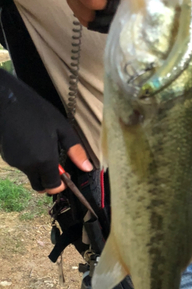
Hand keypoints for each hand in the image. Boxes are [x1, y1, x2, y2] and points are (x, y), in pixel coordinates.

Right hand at [0, 69, 92, 194]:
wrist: (8, 101)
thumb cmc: (38, 112)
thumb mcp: (62, 128)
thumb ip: (75, 150)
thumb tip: (87, 167)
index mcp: (44, 160)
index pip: (52, 187)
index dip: (60, 186)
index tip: (65, 177)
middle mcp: (29, 166)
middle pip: (40, 185)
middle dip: (49, 182)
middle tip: (56, 168)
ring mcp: (16, 162)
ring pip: (30, 175)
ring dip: (38, 170)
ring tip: (43, 149)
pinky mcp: (7, 157)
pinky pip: (21, 166)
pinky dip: (28, 162)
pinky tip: (31, 145)